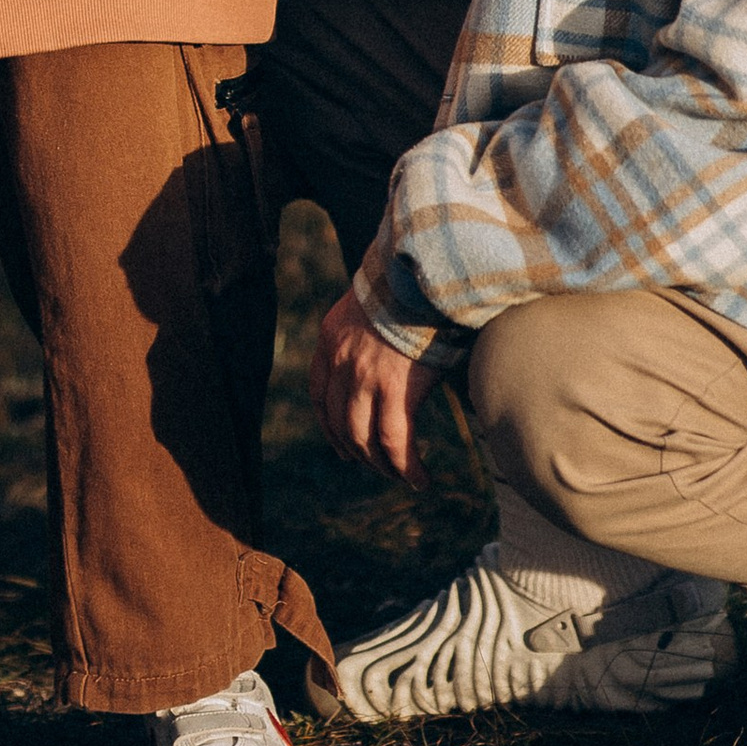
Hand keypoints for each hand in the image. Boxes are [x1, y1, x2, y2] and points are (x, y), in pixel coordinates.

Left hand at [310, 285, 430, 485]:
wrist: (428, 266)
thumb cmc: (413, 283)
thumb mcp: (374, 304)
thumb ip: (369, 334)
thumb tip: (387, 355)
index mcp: (331, 337)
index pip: (318, 393)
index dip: (328, 426)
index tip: (341, 447)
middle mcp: (341, 360)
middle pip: (339, 421)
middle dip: (357, 451)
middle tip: (376, 466)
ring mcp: (365, 376)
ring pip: (364, 438)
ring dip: (382, 465)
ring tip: (402, 477)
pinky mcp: (395, 388)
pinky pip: (395, 442)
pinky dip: (406, 466)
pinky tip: (421, 479)